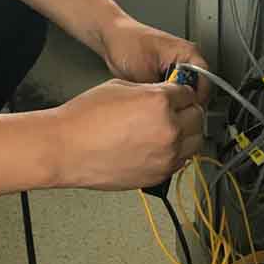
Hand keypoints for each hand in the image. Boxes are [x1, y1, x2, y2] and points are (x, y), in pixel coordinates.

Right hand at [51, 79, 203, 189]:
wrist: (66, 148)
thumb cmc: (84, 119)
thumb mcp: (120, 87)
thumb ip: (150, 91)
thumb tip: (164, 96)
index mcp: (159, 103)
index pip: (188, 93)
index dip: (180, 91)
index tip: (176, 93)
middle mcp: (168, 130)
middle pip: (197, 117)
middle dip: (187, 111)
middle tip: (175, 109)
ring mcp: (165, 156)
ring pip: (195, 142)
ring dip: (186, 133)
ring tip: (169, 128)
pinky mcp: (159, 175)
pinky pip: (180, 161)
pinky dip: (175, 152)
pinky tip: (158, 145)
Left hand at [99, 16, 210, 103]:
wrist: (110, 36)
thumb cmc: (125, 43)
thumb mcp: (144, 72)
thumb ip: (160, 92)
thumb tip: (168, 108)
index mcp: (188, 52)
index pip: (206, 82)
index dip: (197, 100)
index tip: (186, 111)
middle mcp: (186, 58)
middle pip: (197, 89)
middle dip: (184, 101)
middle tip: (170, 110)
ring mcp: (177, 65)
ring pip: (184, 91)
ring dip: (173, 99)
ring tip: (159, 102)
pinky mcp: (167, 71)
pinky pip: (173, 89)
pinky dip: (165, 96)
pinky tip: (154, 98)